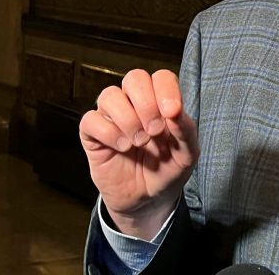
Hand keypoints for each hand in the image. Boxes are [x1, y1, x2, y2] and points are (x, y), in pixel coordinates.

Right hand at [79, 69, 198, 238]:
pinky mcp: (93, 135)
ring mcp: (113, 117)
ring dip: (127, 118)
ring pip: (109, 95)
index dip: (166, 90)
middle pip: (134, 78)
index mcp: (161, 102)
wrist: (148, 200)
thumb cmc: (168, 170)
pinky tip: (122, 147)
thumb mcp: (187, 154)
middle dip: (146, 103)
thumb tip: (175, 110)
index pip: (161, 77)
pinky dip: (108, 132)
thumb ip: (186, 130)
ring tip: (139, 142)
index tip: (172, 113)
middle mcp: (135, 104)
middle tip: (155, 131)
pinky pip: (90, 119)